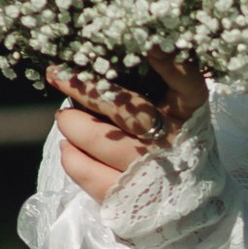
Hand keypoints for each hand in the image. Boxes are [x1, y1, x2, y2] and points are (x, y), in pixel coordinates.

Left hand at [51, 55, 201, 203]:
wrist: (186, 204)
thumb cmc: (171, 144)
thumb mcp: (175, 112)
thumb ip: (150, 86)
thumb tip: (95, 61)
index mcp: (190, 115)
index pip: (188, 83)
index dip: (171, 64)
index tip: (151, 45)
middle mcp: (173, 142)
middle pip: (126, 109)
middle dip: (85, 88)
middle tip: (58, 75)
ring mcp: (150, 171)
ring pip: (97, 139)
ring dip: (72, 124)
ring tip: (66, 119)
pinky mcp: (127, 197)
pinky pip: (85, 170)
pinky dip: (70, 155)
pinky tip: (69, 147)